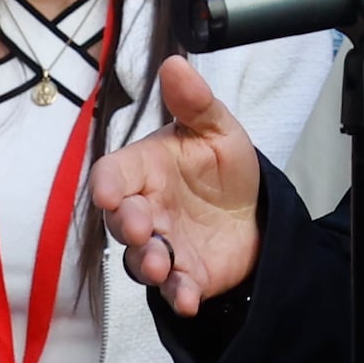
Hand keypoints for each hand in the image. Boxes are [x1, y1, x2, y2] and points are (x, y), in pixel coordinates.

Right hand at [87, 55, 266, 312]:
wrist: (255, 212)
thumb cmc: (223, 168)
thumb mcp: (218, 129)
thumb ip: (195, 102)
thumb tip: (175, 64)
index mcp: (146, 169)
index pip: (113, 174)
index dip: (107, 184)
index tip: (109, 193)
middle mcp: (146, 209)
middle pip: (121, 219)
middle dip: (127, 225)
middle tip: (141, 227)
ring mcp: (162, 244)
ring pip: (141, 258)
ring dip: (148, 263)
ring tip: (160, 266)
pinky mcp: (184, 275)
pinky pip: (174, 289)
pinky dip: (179, 295)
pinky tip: (189, 299)